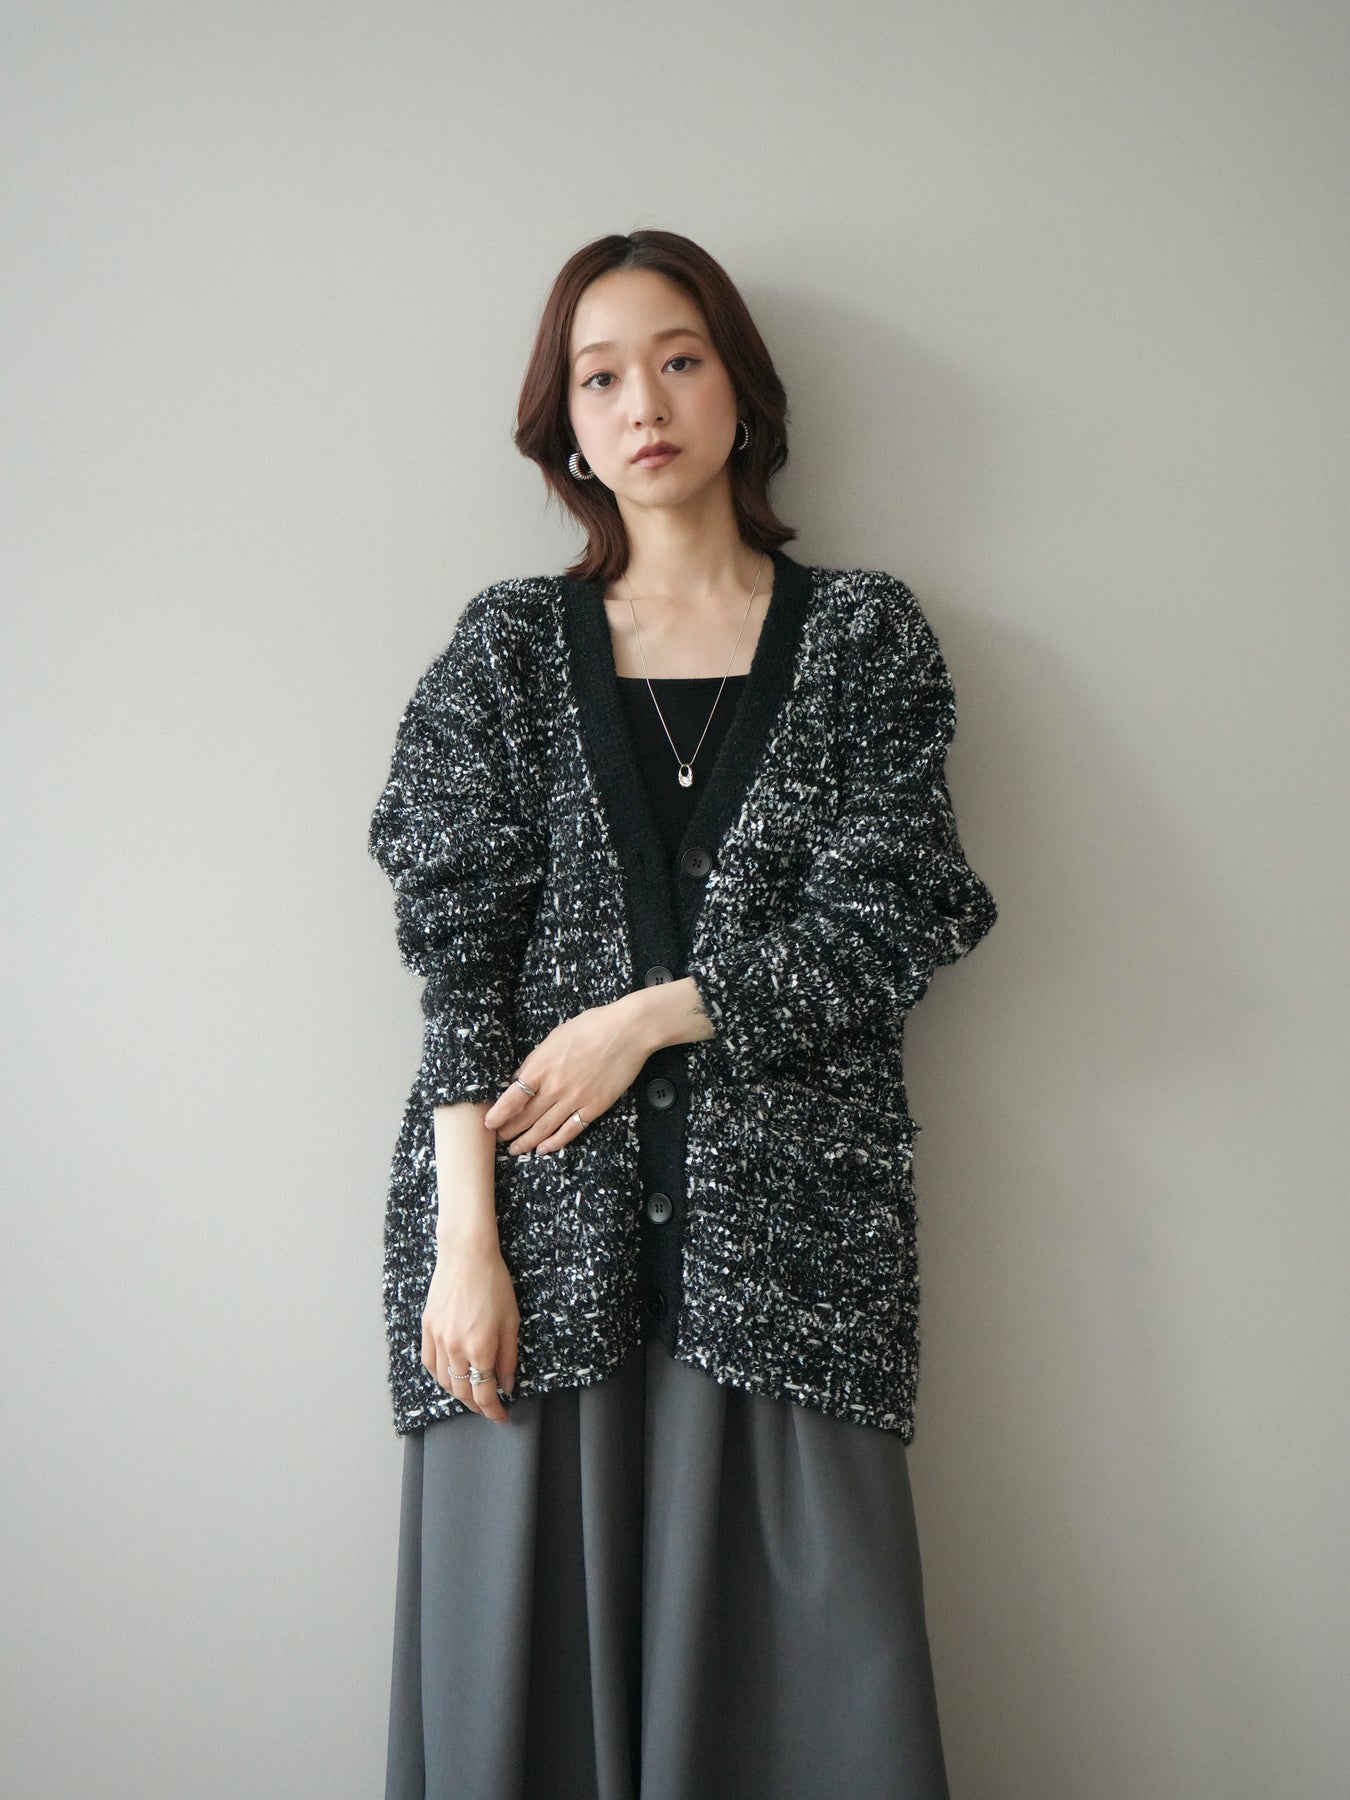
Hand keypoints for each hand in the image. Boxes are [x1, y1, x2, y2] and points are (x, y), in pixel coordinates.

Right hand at [421, 1234, 518, 1422]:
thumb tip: (507, 1385)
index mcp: (480, 1347)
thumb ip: (509, 1358)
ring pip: (444, 1381)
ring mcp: (438, 1338)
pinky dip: (439, 1376)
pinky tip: (450, 1376)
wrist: (467, 1255)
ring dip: (459, 1393)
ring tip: (472, 1393)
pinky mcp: (427, 1328)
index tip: (501, 1416)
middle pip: (463, 1391)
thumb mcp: (512, 1321)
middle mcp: (455, 1347)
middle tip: (489, 1405)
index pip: (484, 1393)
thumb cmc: (494, 1283)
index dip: (493, 1410)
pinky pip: (430, 1363)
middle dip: (477, 1404)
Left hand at [483, 996, 651, 1155]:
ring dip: (527, 1141)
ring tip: (516, 1149)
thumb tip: (520, 1078)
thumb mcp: (554, 1037)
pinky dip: (555, 1142)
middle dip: (509, 1130)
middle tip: (500, 1138)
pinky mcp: (594, 1107)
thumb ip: (536, 1059)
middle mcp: (555, 1087)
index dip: (498, 1114)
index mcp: (542, 1066)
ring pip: (544, 1128)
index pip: (512, 1098)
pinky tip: (544, 1148)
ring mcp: (575, 1100)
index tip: (488, 1124)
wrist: (628, 1031)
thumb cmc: (591, 1026)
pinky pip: (570, 1131)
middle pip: (525, 1117)